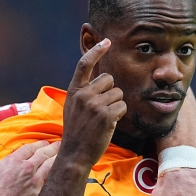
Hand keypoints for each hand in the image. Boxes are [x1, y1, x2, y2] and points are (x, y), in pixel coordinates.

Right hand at [0, 137, 59, 195]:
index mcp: (14, 161)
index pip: (30, 148)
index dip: (37, 144)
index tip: (43, 143)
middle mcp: (28, 169)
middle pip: (44, 154)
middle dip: (52, 148)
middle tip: (58, 145)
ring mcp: (36, 182)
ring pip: (51, 166)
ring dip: (58, 159)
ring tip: (63, 156)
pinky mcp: (40, 195)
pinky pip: (52, 184)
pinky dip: (57, 177)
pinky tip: (61, 175)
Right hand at [60, 38, 126, 168]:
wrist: (74, 154)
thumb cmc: (77, 131)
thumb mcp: (73, 107)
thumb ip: (83, 92)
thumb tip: (101, 80)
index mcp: (74, 91)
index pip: (84, 64)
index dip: (96, 51)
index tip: (107, 41)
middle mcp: (83, 94)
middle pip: (109, 79)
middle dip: (110, 92)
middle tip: (102, 109)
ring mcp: (94, 105)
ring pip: (118, 93)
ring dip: (116, 105)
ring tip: (104, 119)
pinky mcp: (106, 115)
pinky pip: (122, 106)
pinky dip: (120, 115)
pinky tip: (109, 124)